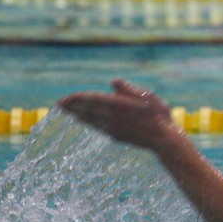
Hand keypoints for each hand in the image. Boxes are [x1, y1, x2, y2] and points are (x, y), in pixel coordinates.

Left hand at [56, 79, 177, 149]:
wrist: (164, 140)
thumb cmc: (159, 115)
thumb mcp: (147, 96)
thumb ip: (128, 89)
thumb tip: (113, 81)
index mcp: (118, 105)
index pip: (92, 100)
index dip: (77, 99)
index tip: (66, 98)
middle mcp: (112, 118)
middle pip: (87, 111)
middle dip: (72, 107)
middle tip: (58, 104)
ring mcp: (113, 128)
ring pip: (90, 120)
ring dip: (77, 115)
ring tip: (67, 111)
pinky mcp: (116, 136)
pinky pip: (97, 127)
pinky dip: (88, 122)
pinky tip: (84, 121)